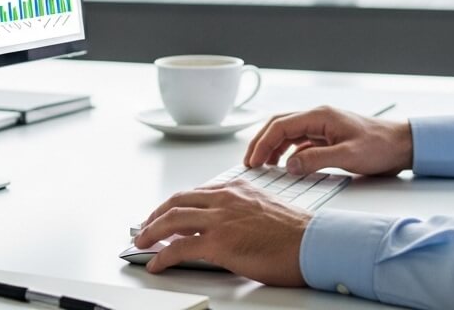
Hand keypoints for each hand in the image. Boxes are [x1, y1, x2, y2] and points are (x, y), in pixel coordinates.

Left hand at [134, 181, 310, 284]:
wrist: (311, 243)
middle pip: (177, 201)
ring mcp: (220, 219)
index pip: (196, 193)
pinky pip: (179, 248)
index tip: (167, 213)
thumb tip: (229, 225)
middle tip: (146, 226)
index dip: (176, 204)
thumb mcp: (265, 207)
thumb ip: (242, 210)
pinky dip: (162, 256)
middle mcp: (225, 199)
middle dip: (157, 214)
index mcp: (236, 189)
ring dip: (151, 231)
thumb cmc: (296, 232)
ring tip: (142, 242)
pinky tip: (156, 264)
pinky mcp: (218, 243)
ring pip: (172, 219)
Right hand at [244, 106, 412, 176]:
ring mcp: (323, 127)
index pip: (280, 126)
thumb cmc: (380, 146)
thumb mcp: (348, 155)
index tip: (253, 161)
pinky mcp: (328, 137)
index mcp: (320, 116)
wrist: (402, 146)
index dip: (262, 143)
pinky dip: (288, 152)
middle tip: (250, 163)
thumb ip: (316, 160)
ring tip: (263, 166)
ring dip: (273, 148)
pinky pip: (301, 142)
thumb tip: (288, 165)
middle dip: (261, 143)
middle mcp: (318, 118)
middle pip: (279, 125)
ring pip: (288, 133)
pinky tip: (286, 166)